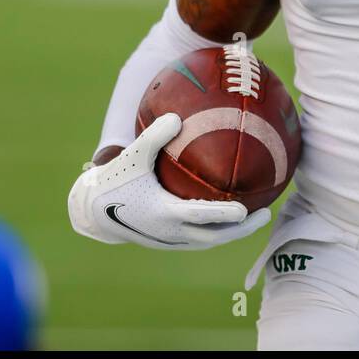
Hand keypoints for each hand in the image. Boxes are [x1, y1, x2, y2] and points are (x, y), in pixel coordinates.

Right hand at [67, 112, 270, 249]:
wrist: (92, 211)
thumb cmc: (114, 179)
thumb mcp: (132, 155)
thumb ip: (154, 136)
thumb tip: (177, 116)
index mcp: (164, 213)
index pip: (201, 216)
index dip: (224, 215)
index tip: (245, 209)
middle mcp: (170, 232)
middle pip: (214, 236)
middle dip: (241, 229)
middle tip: (266, 215)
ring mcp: (169, 240)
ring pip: (208, 241)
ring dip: (232, 233)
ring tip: (254, 218)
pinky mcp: (167, 242)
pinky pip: (198, 239)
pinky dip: (216, 231)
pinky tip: (229, 218)